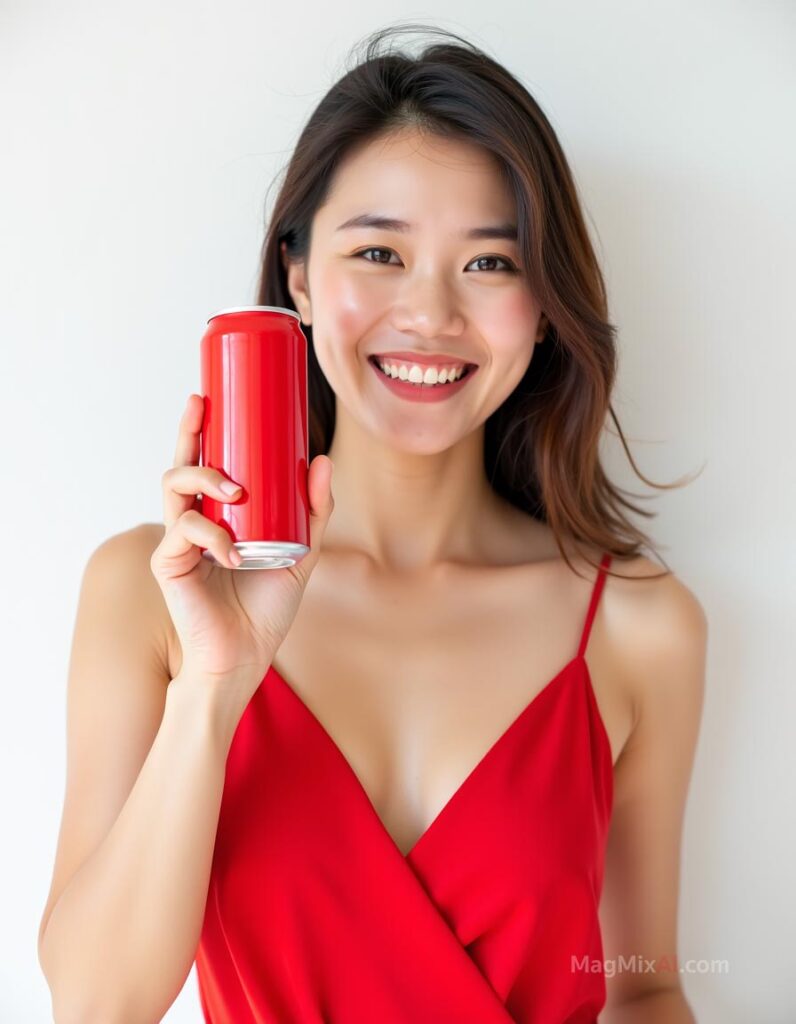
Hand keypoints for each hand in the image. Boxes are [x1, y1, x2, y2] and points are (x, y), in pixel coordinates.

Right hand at [150, 394, 333, 692]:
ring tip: (236, 490)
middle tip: (200, 403)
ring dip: (204, 476)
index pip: (206, 464)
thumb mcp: (299, 553)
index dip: (202, 430)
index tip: (208, 397)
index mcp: (218, 518)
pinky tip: (232, 553)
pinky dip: (212, 535)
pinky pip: (184, 531)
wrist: (243, 659)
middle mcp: (193, 523)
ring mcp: (178, 542)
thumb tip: (321, 460)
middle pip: (180, 464)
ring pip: (174, 487)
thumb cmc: (265, 611)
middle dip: (188, 431)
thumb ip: (312, 512)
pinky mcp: (169, 564)